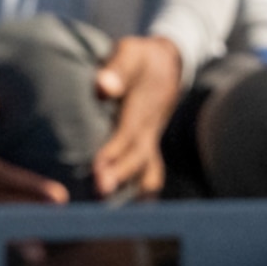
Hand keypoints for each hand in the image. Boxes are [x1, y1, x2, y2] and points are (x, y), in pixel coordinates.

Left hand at [89, 33, 182, 198]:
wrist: (170, 63)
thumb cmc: (142, 57)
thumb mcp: (131, 53)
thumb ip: (118, 68)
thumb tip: (103, 88)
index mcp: (144, 108)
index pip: (129, 134)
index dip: (114, 153)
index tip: (97, 169)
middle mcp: (150, 130)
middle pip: (138, 159)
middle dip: (119, 178)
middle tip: (98, 194)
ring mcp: (152, 142)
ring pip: (148, 173)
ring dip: (131, 192)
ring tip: (109, 212)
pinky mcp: (149, 148)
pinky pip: (148, 175)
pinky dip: (139, 195)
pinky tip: (122, 213)